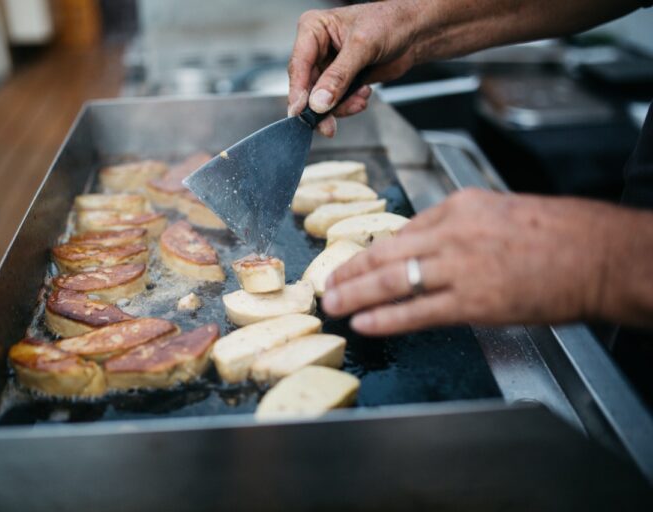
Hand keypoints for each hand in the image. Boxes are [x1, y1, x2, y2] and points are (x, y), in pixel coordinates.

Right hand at [287, 2, 420, 136]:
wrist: (413, 33)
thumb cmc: (389, 23)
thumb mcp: (362, 47)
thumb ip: (339, 76)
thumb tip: (319, 102)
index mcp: (313, 29)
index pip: (298, 65)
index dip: (298, 91)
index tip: (301, 112)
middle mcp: (317, 48)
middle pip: (306, 87)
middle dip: (321, 106)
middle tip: (328, 125)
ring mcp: (328, 67)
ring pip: (320, 99)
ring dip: (340, 106)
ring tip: (359, 99)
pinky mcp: (340, 81)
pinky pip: (335, 102)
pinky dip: (349, 105)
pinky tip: (363, 93)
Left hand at [321, 189, 629, 335]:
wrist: (601, 254)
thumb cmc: (560, 234)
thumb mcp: (500, 213)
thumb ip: (461, 228)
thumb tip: (427, 245)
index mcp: (460, 206)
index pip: (402, 230)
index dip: (372, 250)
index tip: (352, 261)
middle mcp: (453, 233)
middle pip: (385, 252)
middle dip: (350, 270)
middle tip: (325, 283)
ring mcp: (461, 267)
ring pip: (393, 280)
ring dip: (356, 294)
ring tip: (332, 304)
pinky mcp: (474, 301)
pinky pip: (418, 311)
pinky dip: (386, 318)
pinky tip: (364, 323)